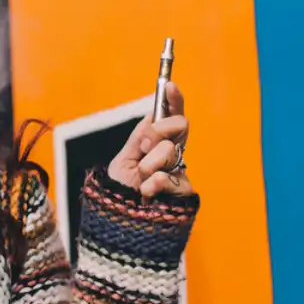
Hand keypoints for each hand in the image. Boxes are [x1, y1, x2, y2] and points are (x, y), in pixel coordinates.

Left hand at [107, 83, 194, 198]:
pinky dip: (154, 184)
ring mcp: (180, 172)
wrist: (118, 219)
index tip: (169, 84)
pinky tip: (147, 193)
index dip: (173, 100)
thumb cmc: (119, 191)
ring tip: (140, 180)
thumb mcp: (123, 159)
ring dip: (149, 163)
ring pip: (171, 150)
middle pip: (180, 125)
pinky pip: (171, 176)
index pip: (170, 117)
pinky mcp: (184, 192)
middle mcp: (172, 155)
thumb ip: (139, 137)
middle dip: (158, 131)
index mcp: (156, 145)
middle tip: (143, 146)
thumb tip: (153, 114)